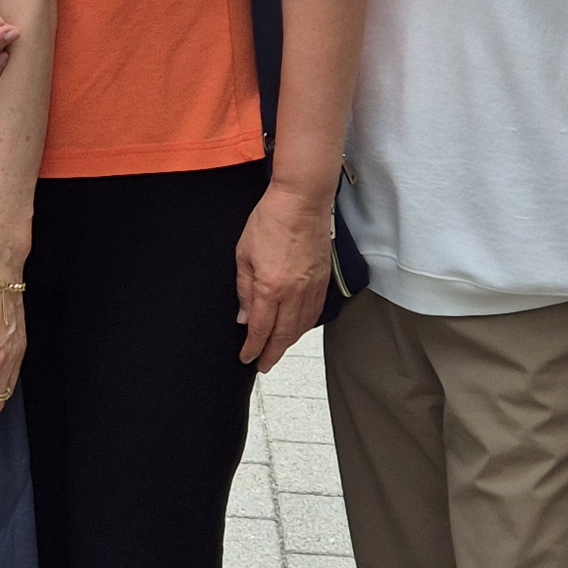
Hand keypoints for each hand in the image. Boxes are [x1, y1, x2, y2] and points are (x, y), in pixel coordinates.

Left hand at [235, 184, 333, 372]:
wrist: (301, 202)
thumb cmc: (270, 221)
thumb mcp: (243, 254)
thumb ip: (244, 289)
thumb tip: (244, 316)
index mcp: (270, 287)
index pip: (260, 329)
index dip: (253, 348)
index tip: (247, 358)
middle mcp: (294, 292)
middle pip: (283, 335)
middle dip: (272, 354)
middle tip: (263, 366)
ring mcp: (312, 287)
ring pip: (301, 327)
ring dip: (288, 343)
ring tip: (277, 352)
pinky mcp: (323, 280)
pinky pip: (314, 312)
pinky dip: (305, 327)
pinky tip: (298, 330)